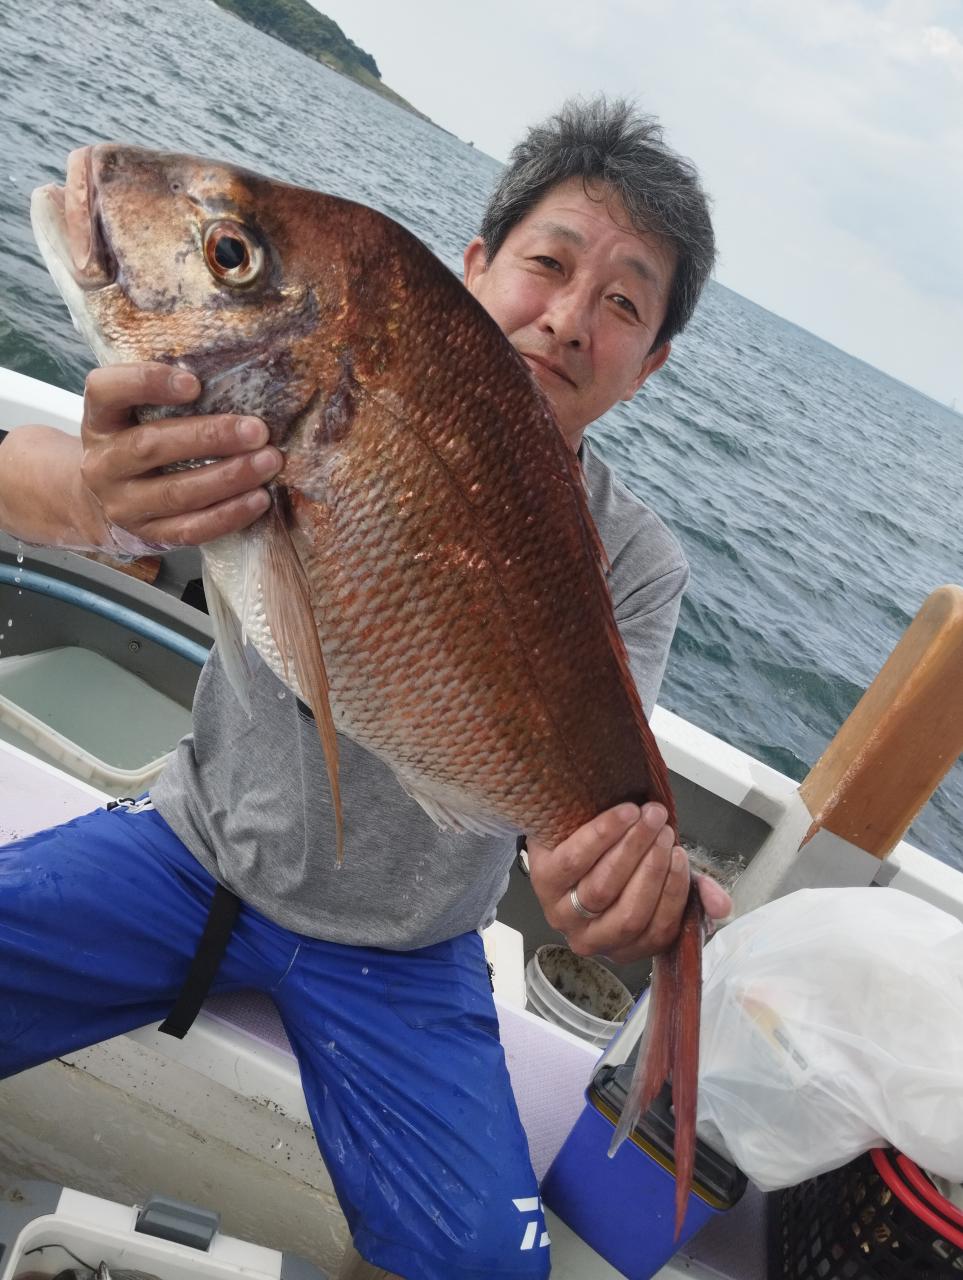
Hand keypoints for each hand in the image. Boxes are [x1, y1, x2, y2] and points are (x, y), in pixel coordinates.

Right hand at [80, 362, 282, 547]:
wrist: (105, 500)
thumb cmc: (138, 441)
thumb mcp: (136, 413)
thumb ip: (168, 397)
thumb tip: (236, 380)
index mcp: (99, 420)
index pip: (106, 391)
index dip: (147, 383)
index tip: (194, 382)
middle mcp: (102, 463)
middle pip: (150, 446)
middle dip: (210, 437)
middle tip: (257, 430)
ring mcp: (122, 504)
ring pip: (176, 493)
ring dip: (228, 477)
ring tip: (268, 462)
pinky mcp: (148, 535)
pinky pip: (191, 529)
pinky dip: (229, 515)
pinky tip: (259, 500)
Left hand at [527, 802, 731, 964]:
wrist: (569, 833)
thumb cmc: (618, 860)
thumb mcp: (659, 876)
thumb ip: (692, 890)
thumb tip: (724, 907)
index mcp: (626, 945)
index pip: (658, 930)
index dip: (673, 893)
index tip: (681, 855)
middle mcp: (591, 940)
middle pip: (629, 911)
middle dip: (653, 866)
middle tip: (665, 828)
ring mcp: (562, 913)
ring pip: (603, 887)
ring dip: (631, 848)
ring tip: (648, 816)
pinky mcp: (541, 880)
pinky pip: (575, 860)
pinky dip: (604, 833)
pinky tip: (623, 813)